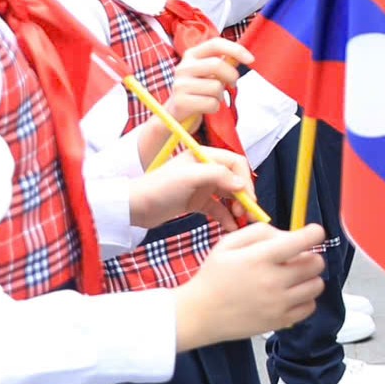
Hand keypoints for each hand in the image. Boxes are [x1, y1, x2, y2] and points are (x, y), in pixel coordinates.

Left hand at [129, 148, 254, 230]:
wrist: (135, 207)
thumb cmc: (159, 188)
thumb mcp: (189, 177)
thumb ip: (218, 176)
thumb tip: (242, 184)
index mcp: (203, 156)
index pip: (235, 162)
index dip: (245, 179)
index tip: (249, 198)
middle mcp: (205, 169)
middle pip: (235, 180)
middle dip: (245, 196)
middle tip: (249, 213)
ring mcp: (201, 186)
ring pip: (229, 195)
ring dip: (238, 207)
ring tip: (242, 221)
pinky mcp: (197, 202)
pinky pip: (218, 209)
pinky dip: (226, 217)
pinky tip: (230, 227)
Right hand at [163, 38, 250, 127]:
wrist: (176, 112)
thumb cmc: (198, 90)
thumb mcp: (208, 72)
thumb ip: (224, 62)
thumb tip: (243, 56)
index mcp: (191, 55)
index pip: (215, 44)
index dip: (235, 49)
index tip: (251, 59)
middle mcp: (183, 67)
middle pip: (217, 64)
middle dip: (231, 76)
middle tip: (232, 83)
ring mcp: (180, 84)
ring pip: (216, 87)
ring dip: (220, 96)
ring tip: (211, 97)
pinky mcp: (181, 102)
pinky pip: (211, 104)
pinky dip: (214, 108)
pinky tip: (205, 107)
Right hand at [173, 220, 329, 348]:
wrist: (200, 314)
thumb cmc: (214, 276)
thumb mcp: (229, 244)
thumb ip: (261, 232)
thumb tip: (289, 234)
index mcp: (260, 258)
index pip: (302, 241)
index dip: (315, 233)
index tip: (314, 232)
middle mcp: (273, 281)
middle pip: (316, 263)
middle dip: (310, 255)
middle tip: (296, 258)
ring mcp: (279, 304)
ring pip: (317, 285)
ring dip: (310, 277)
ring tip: (293, 277)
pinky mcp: (280, 321)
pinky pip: (310, 307)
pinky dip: (305, 299)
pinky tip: (290, 295)